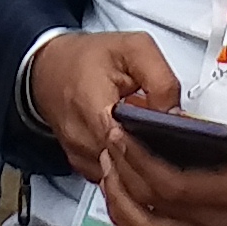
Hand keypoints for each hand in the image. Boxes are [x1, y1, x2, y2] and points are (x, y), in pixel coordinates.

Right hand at [25, 29, 181, 182]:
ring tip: (149, 137)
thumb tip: (175, 113)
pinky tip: (134, 145)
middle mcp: (81, 137)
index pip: (127, 144)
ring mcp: (80, 155)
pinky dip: (127, 165)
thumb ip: (160, 78)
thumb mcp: (133, 49)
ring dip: (140, 161)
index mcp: (92, 104)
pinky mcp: (82, 166)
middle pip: (128, 165)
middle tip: (167, 135)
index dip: (154, 142)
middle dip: (153, 154)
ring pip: (121, 176)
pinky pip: (112, 177)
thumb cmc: (88, 58)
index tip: (169, 133)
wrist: (51, 68)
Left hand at [97, 109, 226, 225]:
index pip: (174, 185)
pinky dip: (128, 216)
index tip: (123, 128)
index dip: (141, 160)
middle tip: (109, 134)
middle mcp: (215, 221)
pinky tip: (119, 188)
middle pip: (152, 204)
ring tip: (107, 160)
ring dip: (119, 197)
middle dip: (124, 169)